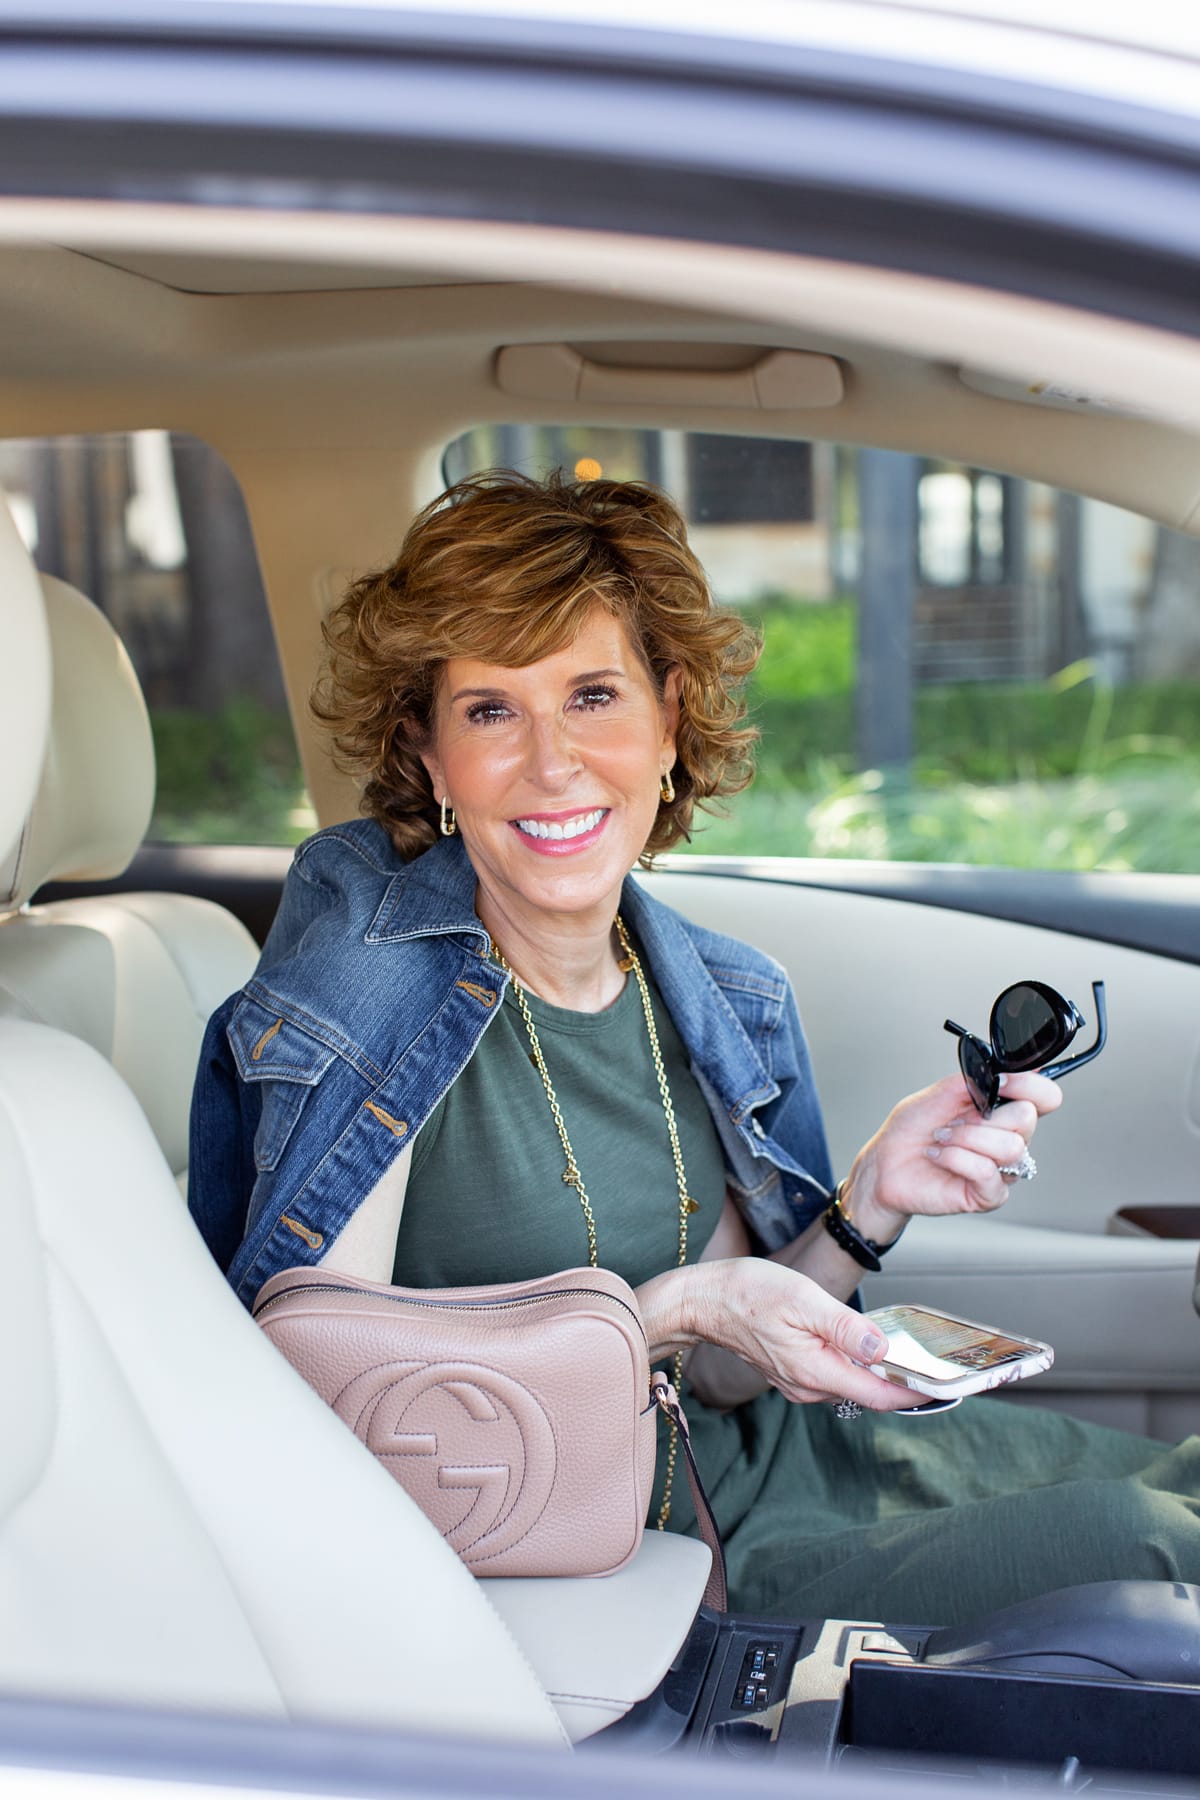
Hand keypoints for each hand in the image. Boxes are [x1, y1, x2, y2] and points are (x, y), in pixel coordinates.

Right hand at [638, 1257, 914, 1411]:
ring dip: (878, 1373)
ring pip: (849, 1383)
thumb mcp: (802, 1299)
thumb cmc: (746, 1293)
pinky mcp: (789, 1370)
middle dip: (901, 1383)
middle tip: (935, 1367)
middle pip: (867, 1393)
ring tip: (908, 1355)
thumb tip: (881, 1347)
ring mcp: (796, 1381)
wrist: (701, 1301)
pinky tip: (863, 1345)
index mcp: (815, 1371)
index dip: (914, 1394)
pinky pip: (831, 1374)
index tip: (944, 1388)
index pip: (878, 1395)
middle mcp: (807, 1386)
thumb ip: (844, 1326)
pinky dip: (854, 1365)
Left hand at [841, 1070, 1062, 1242]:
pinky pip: (988, 1172)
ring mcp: (1000, 1169)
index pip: (1044, 1097)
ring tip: (941, 1138)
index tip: (1001, 1081)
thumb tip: (999, 1071)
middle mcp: (1006, 1139)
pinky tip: (938, 1156)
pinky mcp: (988, 1195)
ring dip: (967, 1137)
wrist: (884, 1165)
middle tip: (954, 1119)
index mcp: (1001, 1111)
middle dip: (985, 1115)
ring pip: (1011, 1147)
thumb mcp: (937, 1094)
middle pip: (1028, 1119)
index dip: (1031, 1085)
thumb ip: (971, 1080)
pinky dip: (956, 1159)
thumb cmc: (910, 1132)